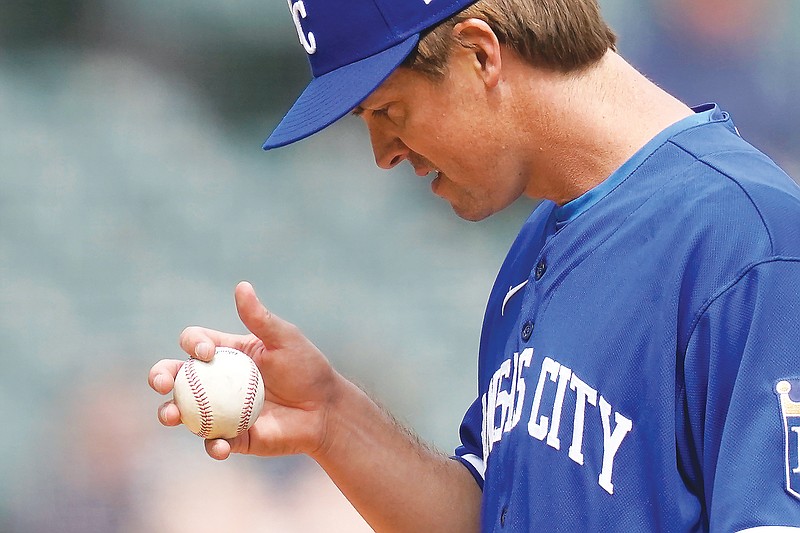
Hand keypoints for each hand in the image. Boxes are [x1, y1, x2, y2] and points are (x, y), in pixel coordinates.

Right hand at [148, 281, 339, 459]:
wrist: (325, 411)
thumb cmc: (307, 369)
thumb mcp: (285, 340)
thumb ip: (260, 318)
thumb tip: (241, 286)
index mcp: (227, 354)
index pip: (196, 343)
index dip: (192, 344)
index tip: (206, 352)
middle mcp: (216, 382)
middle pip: (176, 377)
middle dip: (160, 376)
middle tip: (161, 382)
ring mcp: (221, 411)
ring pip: (183, 412)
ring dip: (169, 413)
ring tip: (169, 415)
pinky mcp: (232, 438)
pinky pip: (213, 443)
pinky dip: (213, 446)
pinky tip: (220, 446)